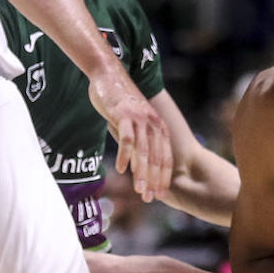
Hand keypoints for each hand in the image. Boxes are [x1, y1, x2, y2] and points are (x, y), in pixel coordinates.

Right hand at [89, 70, 172, 201]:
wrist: (109, 75)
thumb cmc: (121, 102)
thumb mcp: (135, 122)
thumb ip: (139, 141)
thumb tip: (137, 166)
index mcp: (159, 127)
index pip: (164, 158)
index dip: (163, 178)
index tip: (159, 195)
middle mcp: (153, 123)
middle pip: (156, 157)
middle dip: (154, 180)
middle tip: (149, 198)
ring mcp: (139, 118)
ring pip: (143, 151)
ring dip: (141, 172)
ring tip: (139, 189)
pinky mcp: (124, 114)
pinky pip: (126, 138)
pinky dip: (125, 155)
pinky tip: (121, 170)